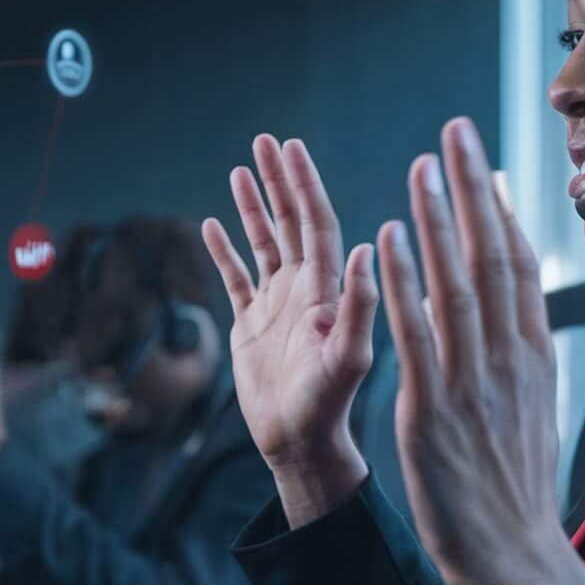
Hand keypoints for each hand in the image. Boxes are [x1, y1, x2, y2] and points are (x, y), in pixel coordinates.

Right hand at [200, 134, 379, 525]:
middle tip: (266, 140)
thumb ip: (360, 304)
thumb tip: (371, 245)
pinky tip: (213, 224)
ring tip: (242, 169)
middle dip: (279, 181)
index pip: (316, 222)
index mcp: (327, 289)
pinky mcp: (252, 326)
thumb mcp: (348, 357)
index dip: (303, 184)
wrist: (300, 444)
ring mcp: (277, 305)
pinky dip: (225, 251)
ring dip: (253, 207)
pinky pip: (236, 279)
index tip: (291, 147)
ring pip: (263, 243)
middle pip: (290, 222)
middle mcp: (304, 289)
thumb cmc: (328, 406)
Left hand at [379, 117, 584, 584]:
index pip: (517, 266)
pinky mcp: (432, 412)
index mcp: (530, 359)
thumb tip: (515, 319)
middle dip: (472, 190)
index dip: (498, 208)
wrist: (517, 559)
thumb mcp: (530, 414)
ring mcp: (470, 383)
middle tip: (454, 131)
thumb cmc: (515, 492)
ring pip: (455, 284)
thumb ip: (519, 362)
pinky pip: (415, 335)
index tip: (483, 161)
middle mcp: (506, 360)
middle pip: (491, 257)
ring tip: (422, 165)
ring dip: (438, 219)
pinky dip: (401, 282)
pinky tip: (387, 238)